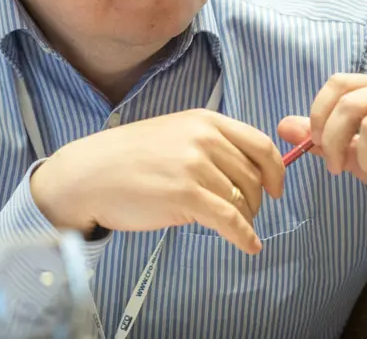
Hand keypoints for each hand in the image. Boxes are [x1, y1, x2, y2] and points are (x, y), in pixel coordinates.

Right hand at [30, 109, 284, 253]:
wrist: (90, 174)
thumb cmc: (128, 158)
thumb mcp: (173, 134)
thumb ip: (208, 143)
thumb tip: (245, 170)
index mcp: (204, 120)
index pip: (260, 143)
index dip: (276, 169)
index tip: (276, 187)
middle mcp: (204, 139)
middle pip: (253, 176)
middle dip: (255, 200)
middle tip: (244, 214)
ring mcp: (195, 166)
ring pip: (243, 200)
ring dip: (245, 218)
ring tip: (233, 226)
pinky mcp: (186, 195)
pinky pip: (230, 220)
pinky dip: (244, 236)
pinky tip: (249, 246)